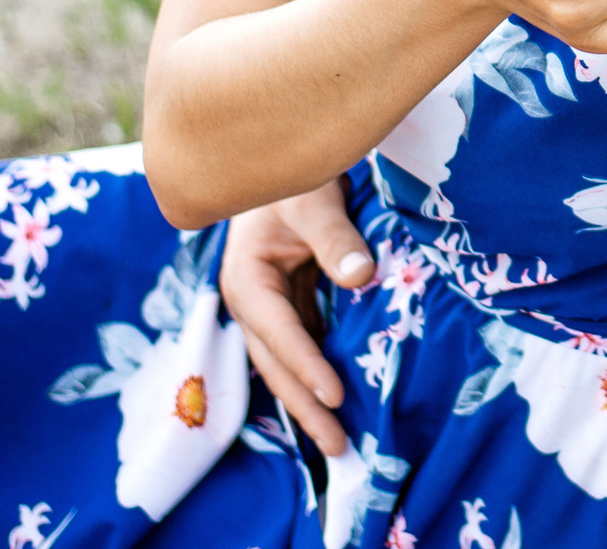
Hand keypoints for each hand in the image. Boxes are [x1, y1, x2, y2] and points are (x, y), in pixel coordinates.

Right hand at [221, 180, 371, 456]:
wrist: (283, 159)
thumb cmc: (294, 173)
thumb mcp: (312, 198)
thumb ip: (335, 237)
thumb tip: (360, 276)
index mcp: (246, 278)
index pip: (278, 333)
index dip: (305, 366)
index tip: (335, 398)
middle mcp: (252, 301)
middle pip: (277, 364)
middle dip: (305, 407)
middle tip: (338, 447)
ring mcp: (272, 306)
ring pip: (289, 364)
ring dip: (311, 401)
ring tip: (339, 443)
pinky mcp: (293, 303)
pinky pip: (306, 346)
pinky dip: (321, 373)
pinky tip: (343, 402)